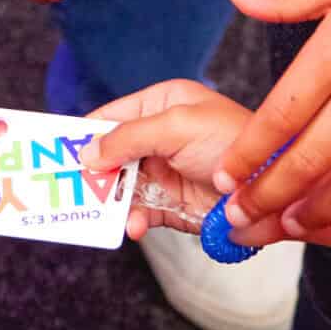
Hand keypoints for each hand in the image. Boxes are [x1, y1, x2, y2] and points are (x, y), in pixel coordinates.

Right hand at [79, 80, 283, 245]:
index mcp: (163, 104)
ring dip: (111, 201)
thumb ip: (127, 137)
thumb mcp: (177, 126)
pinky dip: (133, 220)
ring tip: (99, 212)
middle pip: (110, 155)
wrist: (275, 189)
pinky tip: (134, 225)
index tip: (55, 151)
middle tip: (68, 187)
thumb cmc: (234, 143)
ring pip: (120, 187)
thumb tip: (87, 153)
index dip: (84, 133)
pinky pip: (140, 212)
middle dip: (92, 173)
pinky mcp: (174, 204)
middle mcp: (162, 136)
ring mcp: (166, 172)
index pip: (111, 116)